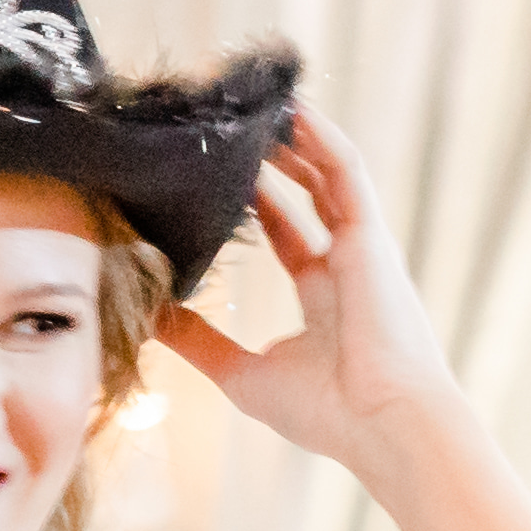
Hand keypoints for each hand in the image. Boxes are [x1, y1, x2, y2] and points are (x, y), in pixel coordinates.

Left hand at [163, 106, 467, 471]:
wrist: (384, 423)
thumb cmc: (325, 410)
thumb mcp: (240, 371)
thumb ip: (196, 339)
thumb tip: (146, 317)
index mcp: (323, 294)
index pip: (287, 233)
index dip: (256, 203)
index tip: (215, 179)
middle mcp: (346, 264)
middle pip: (309, 195)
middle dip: (274, 161)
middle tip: (232, 130)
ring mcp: (363, 247)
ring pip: (328, 175)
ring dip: (296, 140)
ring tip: (257, 107)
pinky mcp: (372, 236)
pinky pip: (347, 173)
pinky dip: (323, 140)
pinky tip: (294, 112)